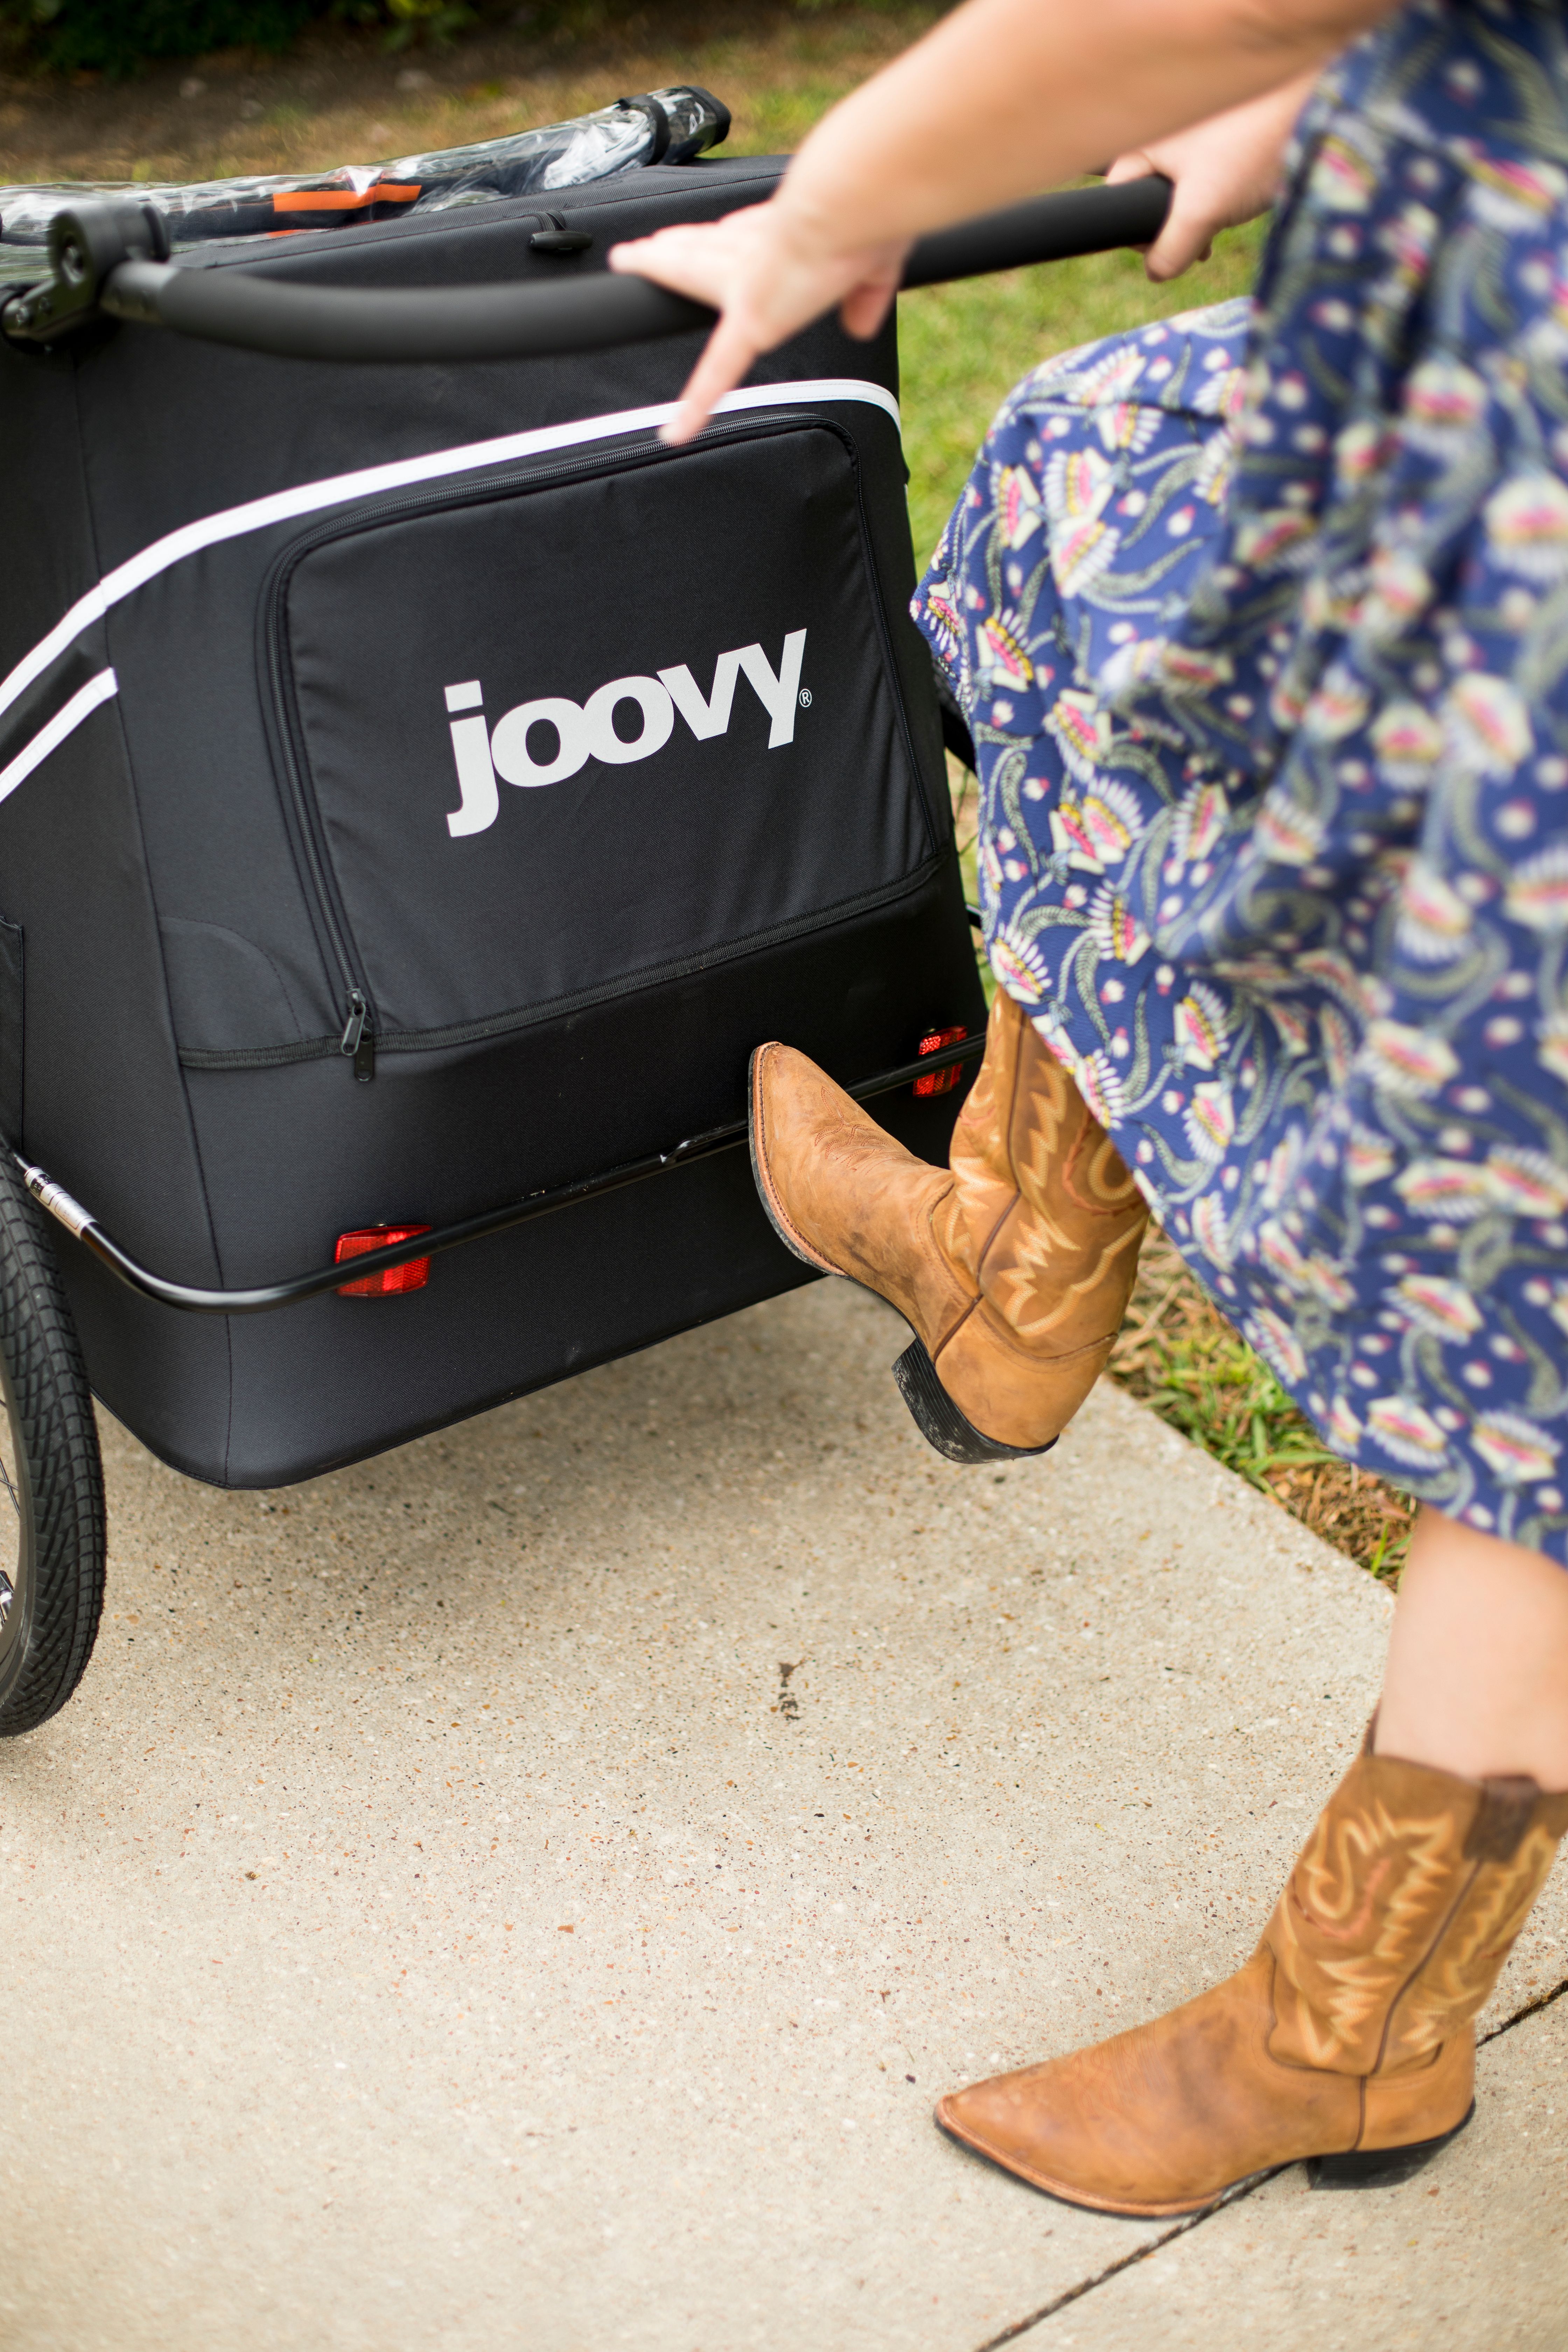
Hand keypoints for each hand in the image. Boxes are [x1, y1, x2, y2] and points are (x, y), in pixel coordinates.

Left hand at [608, 199, 908, 443]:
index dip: (740, 232)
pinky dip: (697, 404)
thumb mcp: (881, 260)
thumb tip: (860, 327)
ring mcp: (746, 279)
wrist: (852, 203)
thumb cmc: (872, 217)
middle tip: (652, 245)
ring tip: (629, 261)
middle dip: (684, 244)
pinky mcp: (746, 321)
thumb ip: (869, 294)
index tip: (727, 232)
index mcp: (795, 231)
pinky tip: (674, 431)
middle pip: (712, 246)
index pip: (757, 234)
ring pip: (691, 268)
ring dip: (658, 265)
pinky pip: (716, 372)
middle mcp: (762, 247)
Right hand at [1107, 69, 1317, 281]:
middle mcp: (1165, 138)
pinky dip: (1211, 208)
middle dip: (1168, 231)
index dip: (1134, 232)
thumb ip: (1169, 249)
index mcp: (1146, 143)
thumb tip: (1156, 274)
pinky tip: (1227, 218)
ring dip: (1192, 225)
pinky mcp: (1222, 148)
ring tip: (1211, 239)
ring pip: (1177, 197)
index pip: (1118, 195)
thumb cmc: (1249, 151)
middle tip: (1193, 248)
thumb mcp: (1200, 211)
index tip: (1161, 251)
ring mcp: (1194, 142)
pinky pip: (1202, 187)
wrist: (1311, 112)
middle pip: (1146, 199)